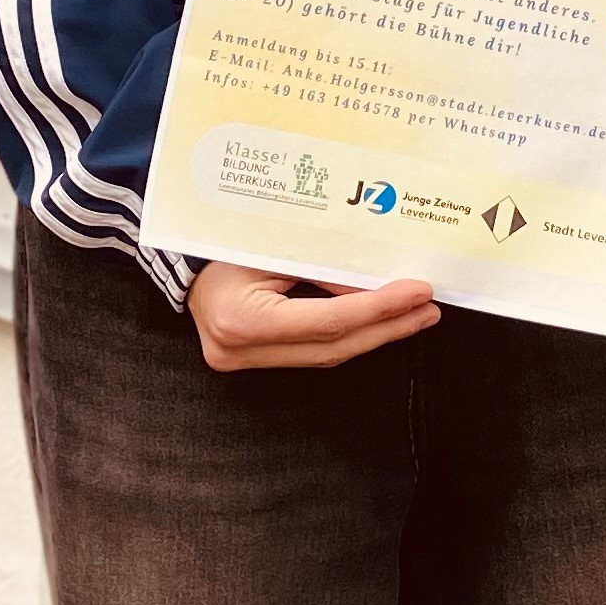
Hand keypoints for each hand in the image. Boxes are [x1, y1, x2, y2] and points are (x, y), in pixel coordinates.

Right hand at [187, 260, 439, 370]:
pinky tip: (378, 322)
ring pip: (326, 356)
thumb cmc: (220, 241)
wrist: (178, 258)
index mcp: (241, 319)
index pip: (326, 321)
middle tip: (427, 309)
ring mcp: (243, 363)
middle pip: (331, 346)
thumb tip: (374, 285)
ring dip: (374, 334)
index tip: (418, 293)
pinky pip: (311, 352)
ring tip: (414, 315)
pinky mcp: (252, 363)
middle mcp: (239, 350)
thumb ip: (321, 268)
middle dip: (386, 327)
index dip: (377, 309)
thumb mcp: (272, 243)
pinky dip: (348, 336)